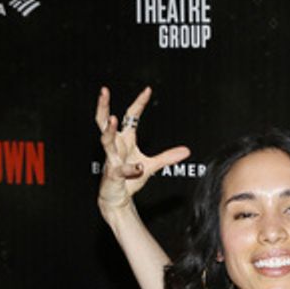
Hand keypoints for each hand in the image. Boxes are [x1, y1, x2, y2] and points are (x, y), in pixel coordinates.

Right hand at [95, 84, 189, 214]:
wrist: (117, 198)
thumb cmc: (129, 179)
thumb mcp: (151, 165)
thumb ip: (167, 157)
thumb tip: (186, 150)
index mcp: (125, 140)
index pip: (130, 116)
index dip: (139, 103)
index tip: (147, 90)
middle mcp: (116, 146)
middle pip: (104, 121)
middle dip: (103, 106)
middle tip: (104, 91)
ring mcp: (112, 159)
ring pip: (106, 141)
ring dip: (109, 131)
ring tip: (113, 119)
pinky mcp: (113, 174)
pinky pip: (120, 169)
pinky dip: (130, 168)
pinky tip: (139, 167)